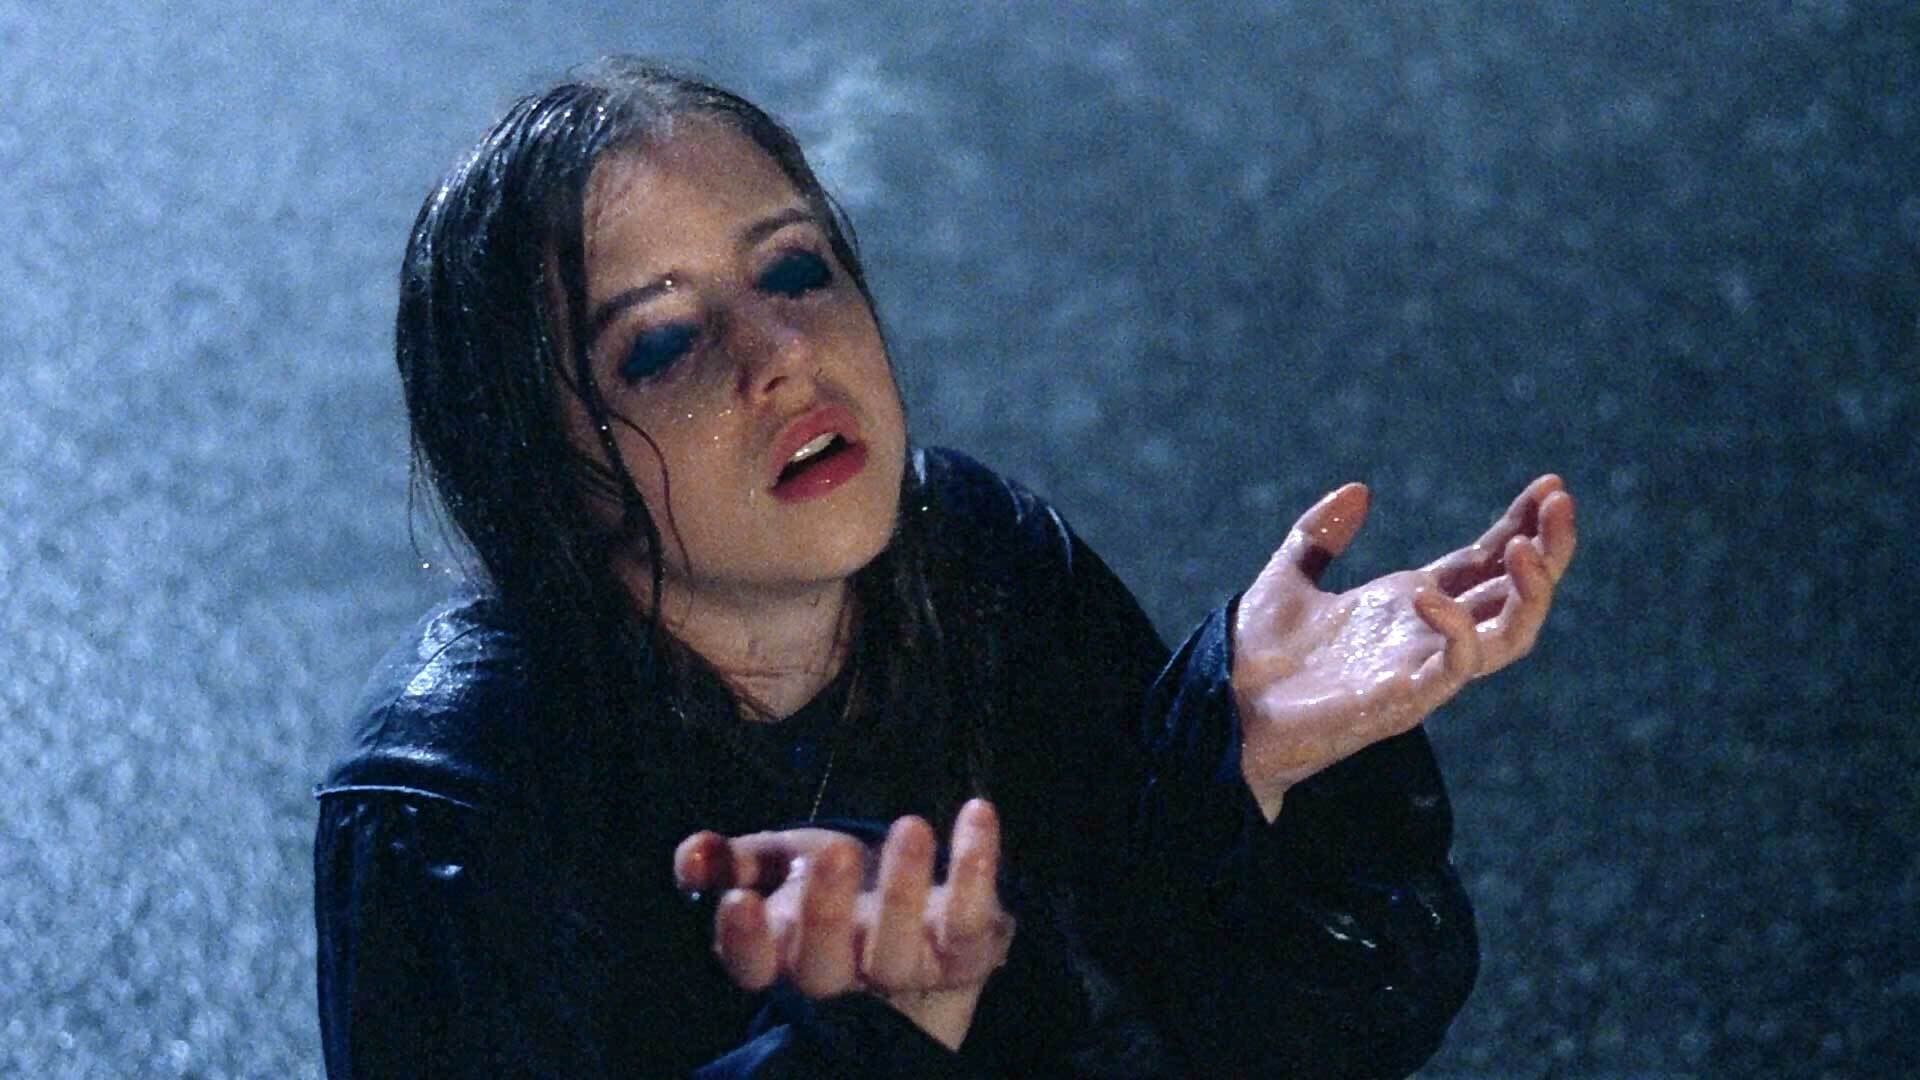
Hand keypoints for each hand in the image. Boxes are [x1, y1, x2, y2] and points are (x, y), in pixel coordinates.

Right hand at [673, 799, 1014, 1049]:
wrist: (922, 910)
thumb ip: (732, 860)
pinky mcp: (962, 956)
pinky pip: (968, 921)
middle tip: (835, 852)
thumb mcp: (779, 863)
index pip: (754, 967)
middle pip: (824, 966)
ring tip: (910, 826)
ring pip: (896, 950)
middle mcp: (842, 977)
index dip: (745, 941)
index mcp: (786, 958)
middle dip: (826, 912)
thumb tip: (691, 855)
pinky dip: (975, 867)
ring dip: (903, 887)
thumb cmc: (838, 885)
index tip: (738, 900)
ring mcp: (904, 973)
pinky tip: (975, 812)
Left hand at [1232, 475, 1576, 818]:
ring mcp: (1420, 669)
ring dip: (1530, 591)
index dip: (1518, 524)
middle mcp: (1425, 636)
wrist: (1222, 711)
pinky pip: (1455, 668)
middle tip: (1561, 502)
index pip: (1484, 562)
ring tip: (1529, 546)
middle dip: (1546, 548)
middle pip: (1513, 593)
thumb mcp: (1286, 579)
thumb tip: (1359, 490)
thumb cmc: (1253, 658)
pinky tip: (1433, 596)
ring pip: (1510, 635)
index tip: (1548, 484)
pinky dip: (1457, 630)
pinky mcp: (1403, 700)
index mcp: (1407, 604)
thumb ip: (1319, 536)